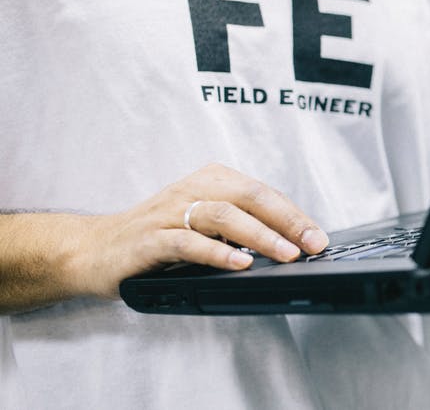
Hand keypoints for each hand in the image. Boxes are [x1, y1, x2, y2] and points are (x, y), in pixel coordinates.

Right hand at [72, 163, 327, 299]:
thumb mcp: (205, 222)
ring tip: (285, 254)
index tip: (319, 237)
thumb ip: (242, 225)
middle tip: (311, 244)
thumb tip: (293, 240)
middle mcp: (192, 190)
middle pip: (249, 196)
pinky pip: (188, 243)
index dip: (294, 215)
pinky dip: (217, 253)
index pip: (263, 193)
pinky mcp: (150, 240)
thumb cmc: (159, 235)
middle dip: (286, 220)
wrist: (95, 248)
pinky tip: (239, 264)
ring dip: (259, 235)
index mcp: (211, 180)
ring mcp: (169, 213)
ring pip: (223, 215)